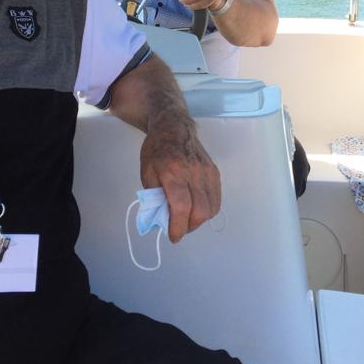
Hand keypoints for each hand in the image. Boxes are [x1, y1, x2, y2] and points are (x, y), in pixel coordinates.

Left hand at [140, 121, 221, 242]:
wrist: (174, 127)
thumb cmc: (156, 150)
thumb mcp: (147, 173)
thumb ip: (154, 197)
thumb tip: (162, 219)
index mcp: (173, 172)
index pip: (181, 206)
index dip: (178, 226)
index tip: (173, 236)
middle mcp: (193, 172)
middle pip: (200, 210)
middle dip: (189, 226)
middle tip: (179, 228)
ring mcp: (207, 172)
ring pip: (211, 207)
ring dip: (199, 220)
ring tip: (187, 219)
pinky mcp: (215, 172)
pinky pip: (216, 198)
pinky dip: (208, 209)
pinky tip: (197, 208)